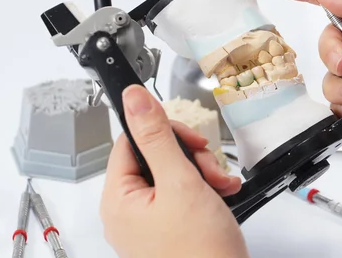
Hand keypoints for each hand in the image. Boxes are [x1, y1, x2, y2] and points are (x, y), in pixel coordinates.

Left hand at [100, 85, 248, 257]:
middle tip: (208, 167)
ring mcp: (150, 221)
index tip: (189, 138)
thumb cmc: (199, 253)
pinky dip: (204, 189)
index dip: (163, 132)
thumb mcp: (180, 183)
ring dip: (202, 172)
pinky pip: (182, 194)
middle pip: (155, 157)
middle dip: (189, 156)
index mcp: (119, 198)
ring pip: (173, 174)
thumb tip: (133, 99)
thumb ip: (157, 136)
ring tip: (221, 185)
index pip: (131, 141)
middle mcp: (129, 210)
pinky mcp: (170, 228)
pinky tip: (222, 194)